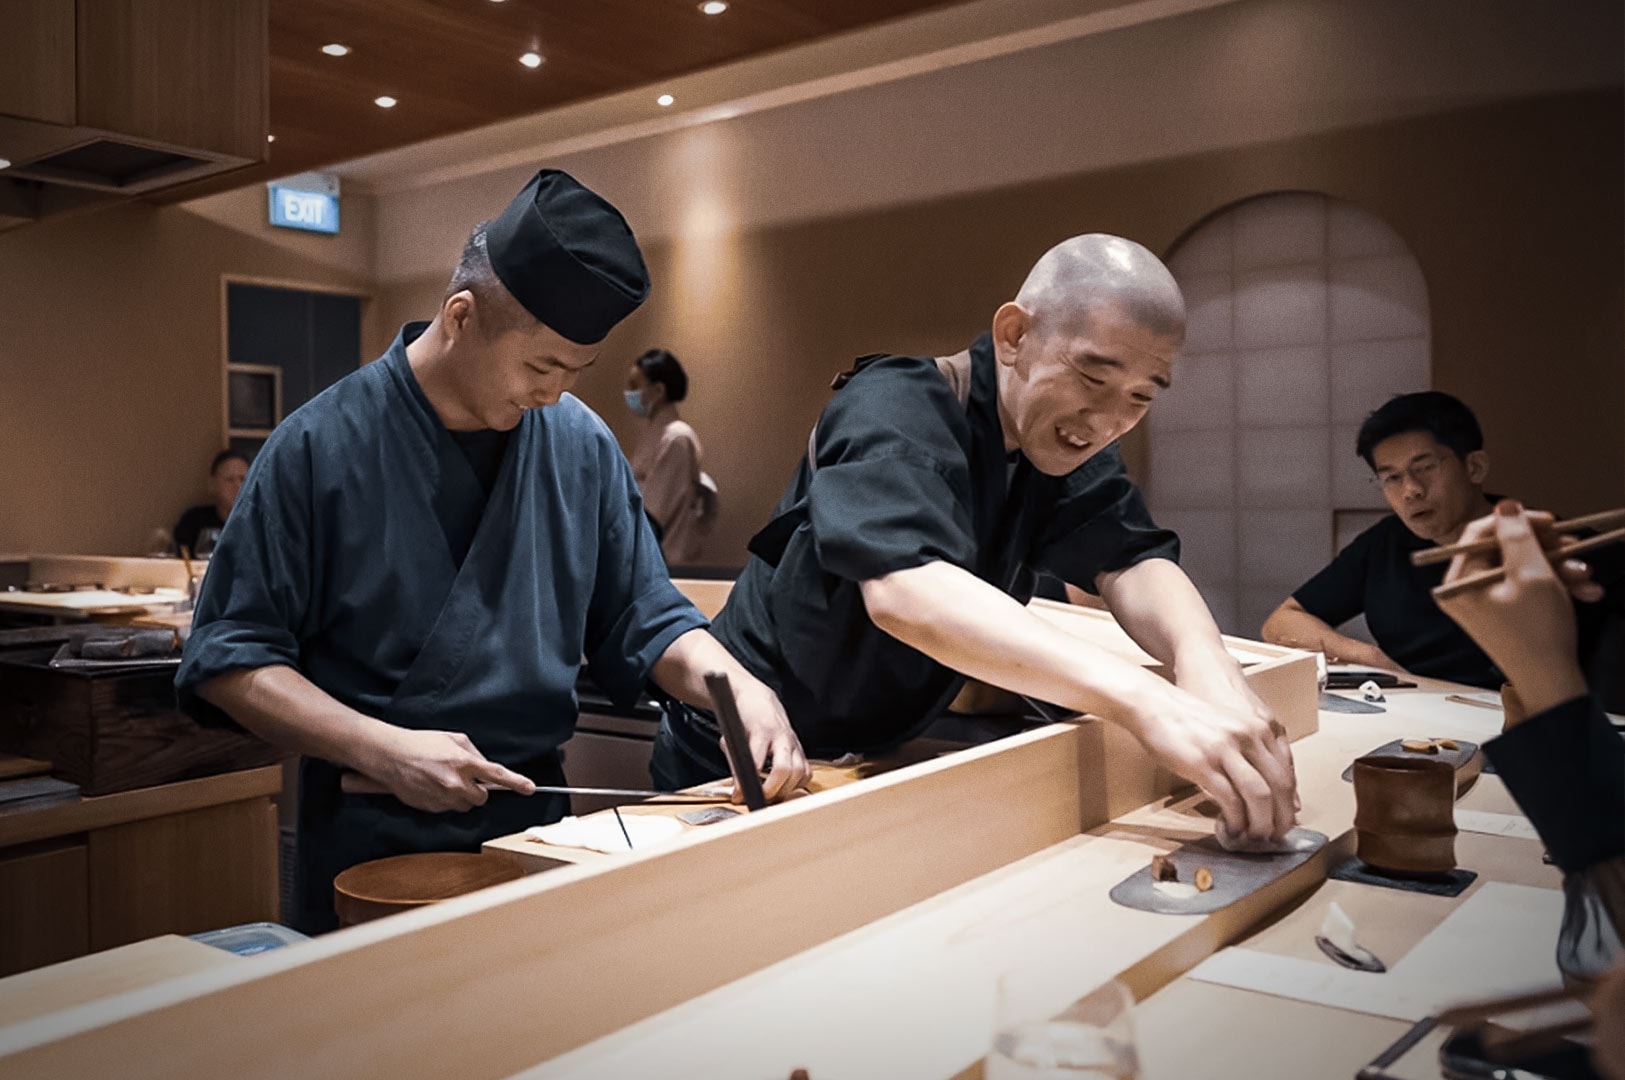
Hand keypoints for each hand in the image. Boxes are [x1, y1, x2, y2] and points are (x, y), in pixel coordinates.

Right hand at [362, 728, 535, 812]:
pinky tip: (433, 786)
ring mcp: (442, 798)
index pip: (496, 774)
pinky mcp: (430, 807)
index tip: (529, 788)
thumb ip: (474, 754)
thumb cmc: (422, 743)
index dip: (515, 782)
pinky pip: (448, 808)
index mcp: (463, 762)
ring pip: (465, 806)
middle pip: (482, 798)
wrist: (390, 756)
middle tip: (465, 777)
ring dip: (461, 796)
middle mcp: (455, 783)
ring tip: (444, 780)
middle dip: (478, 790)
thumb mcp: (454, 739)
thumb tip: (486, 768)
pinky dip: (446, 800)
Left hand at [723, 684, 809, 802]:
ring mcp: (794, 742)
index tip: (739, 796)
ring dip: (785, 790)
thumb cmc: (743, 717)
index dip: (746, 784)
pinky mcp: (801, 749)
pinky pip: (806, 772)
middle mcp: (782, 736)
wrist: (758, 700)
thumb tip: (737, 790)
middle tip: (758, 798)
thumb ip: (734, 762)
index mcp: (762, 729)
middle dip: (771, 790)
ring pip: (799, 772)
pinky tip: (784, 786)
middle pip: (784, 769)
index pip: (756, 763)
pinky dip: (797, 784)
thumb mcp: (731, 737)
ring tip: (771, 795)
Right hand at [1125, 679, 1297, 845]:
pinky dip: (1235, 820)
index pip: (1287, 773)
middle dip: (1281, 819)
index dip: (1289, 803)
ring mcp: (1226, 749)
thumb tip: (1262, 790)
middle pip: (1279, 786)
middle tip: (1275, 837)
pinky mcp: (1203, 763)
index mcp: (1258, 729)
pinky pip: (1230, 799)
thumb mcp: (1228, 730)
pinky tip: (1231, 828)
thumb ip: (1249, 754)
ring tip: (1254, 838)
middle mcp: (1249, 737)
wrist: (1154, 704)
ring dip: (1260, 824)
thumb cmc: (1188, 719)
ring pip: (1259, 795)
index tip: (1286, 821)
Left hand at [1434, 500, 1588, 715]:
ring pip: (1522, 567)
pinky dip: (1556, 585)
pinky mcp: (1504, 613)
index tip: (1548, 520)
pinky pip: (1528, 587)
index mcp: (1456, 581)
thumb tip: (1506, 505)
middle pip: (1503, 549)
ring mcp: (1483, 602)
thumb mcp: (1530, 574)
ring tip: (1586, 577)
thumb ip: (1517, 535)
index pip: (1477, 533)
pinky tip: (1584, 591)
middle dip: (1545, 548)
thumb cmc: (1538, 633)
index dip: (1515, 520)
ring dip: (1558, 568)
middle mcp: (1463, 591)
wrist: (1552, 683)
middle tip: (1574, 547)